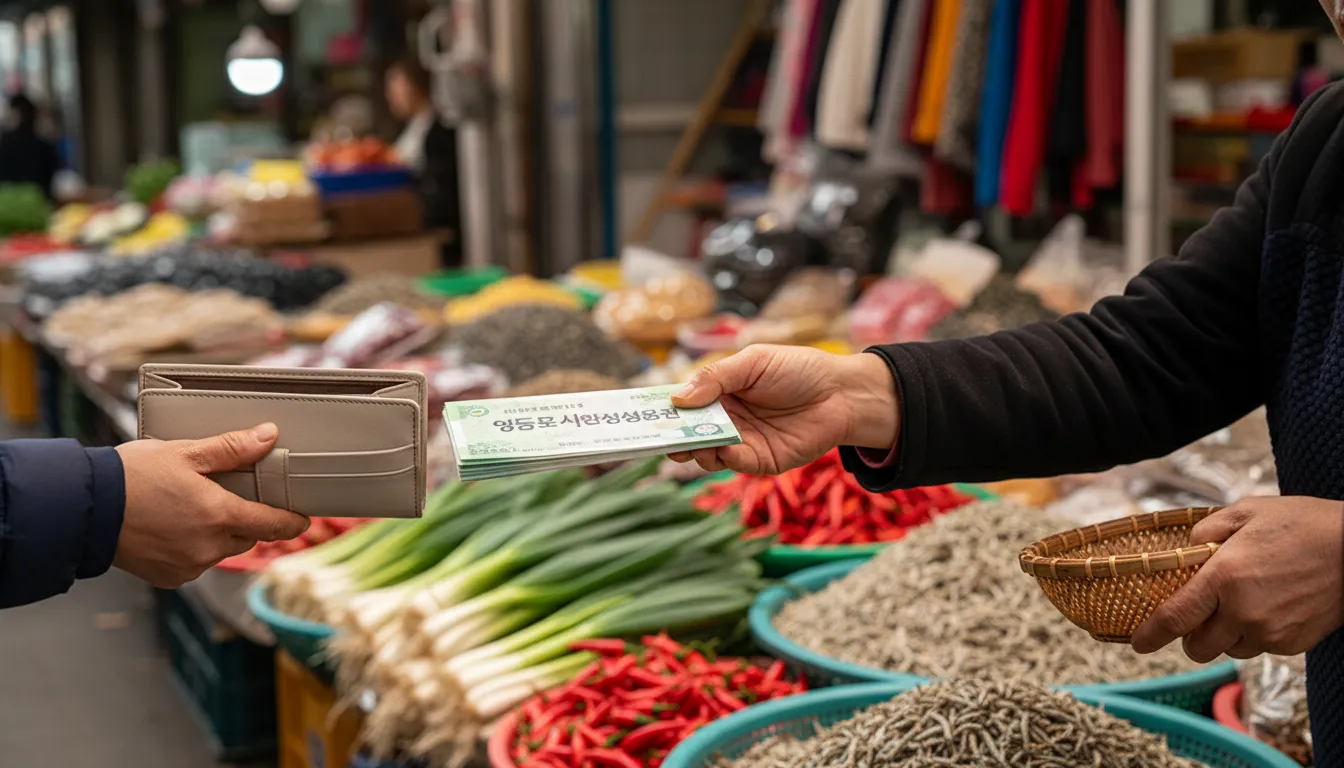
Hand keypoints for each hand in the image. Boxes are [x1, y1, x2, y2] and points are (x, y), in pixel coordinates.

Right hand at [114, 423, 310, 588]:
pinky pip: (197, 563)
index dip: (291, 522)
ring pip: (222, 550)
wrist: (85, 510)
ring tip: (192, 510)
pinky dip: (195, 548)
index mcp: (219, 516)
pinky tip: (174, 528)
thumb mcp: (185, 453)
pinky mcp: (171, 577)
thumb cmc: (132, 477)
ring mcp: (189, 566)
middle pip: (248, 536)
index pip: (273, 524)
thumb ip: (231, 449)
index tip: (302, 520)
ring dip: (219, 534)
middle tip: (227, 498)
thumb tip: (268, 436)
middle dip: (245, 519)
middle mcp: (209, 547)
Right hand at [668, 345, 898, 474]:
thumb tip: (677, 397)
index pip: (682, 402)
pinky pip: (733, 463)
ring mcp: (741, 441)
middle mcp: (725, 418)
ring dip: (694, 448)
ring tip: (688, 442)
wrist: (843, 394)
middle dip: (670, 434)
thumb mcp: (753, 362)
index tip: (638, 414)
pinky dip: (723, 457)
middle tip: (655, 436)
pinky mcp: (760, 461)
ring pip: (705, 451)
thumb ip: (716, 377)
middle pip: (687, 430)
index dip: (661, 408)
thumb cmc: (799, 369)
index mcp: (719, 391)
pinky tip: (722, 447)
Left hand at [1132, 497, 1343, 661]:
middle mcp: (1244, 612)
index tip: (1139, 643)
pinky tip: (1270, 605)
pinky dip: (1255, 633)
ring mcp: (1271, 632)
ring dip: (1225, 634)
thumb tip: (1186, 551)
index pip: (1175, 617)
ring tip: (1243, 601)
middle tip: (1198, 614)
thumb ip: (1206, 532)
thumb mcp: (1245, 512)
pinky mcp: (1293, 644)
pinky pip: (1260, 647)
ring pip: (1229, 649)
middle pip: (1199, 647)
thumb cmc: (1302, 524)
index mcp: (1224, 578)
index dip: (1151, 634)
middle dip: (1191, 636)